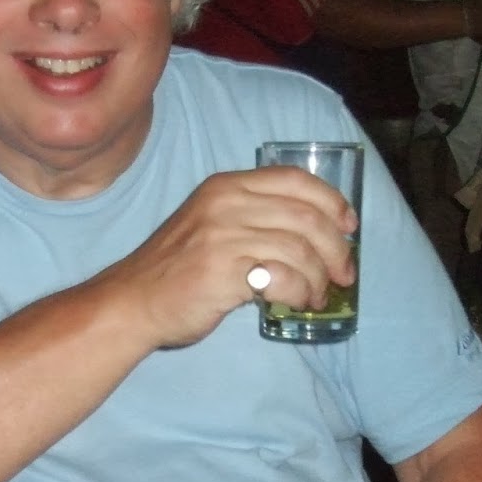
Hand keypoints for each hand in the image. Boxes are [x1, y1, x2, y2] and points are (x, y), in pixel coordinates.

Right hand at [103, 167, 357, 349]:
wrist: (133, 301)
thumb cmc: (177, 269)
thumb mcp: (213, 223)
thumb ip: (254, 217)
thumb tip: (315, 236)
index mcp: (227, 185)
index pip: (295, 179)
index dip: (332, 201)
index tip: (349, 226)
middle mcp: (226, 203)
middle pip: (306, 215)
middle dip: (336, 247)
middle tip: (344, 273)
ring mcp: (223, 235)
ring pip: (300, 249)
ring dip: (318, 277)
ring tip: (316, 295)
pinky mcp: (223, 271)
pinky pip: (283, 277)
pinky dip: (300, 292)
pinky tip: (298, 302)